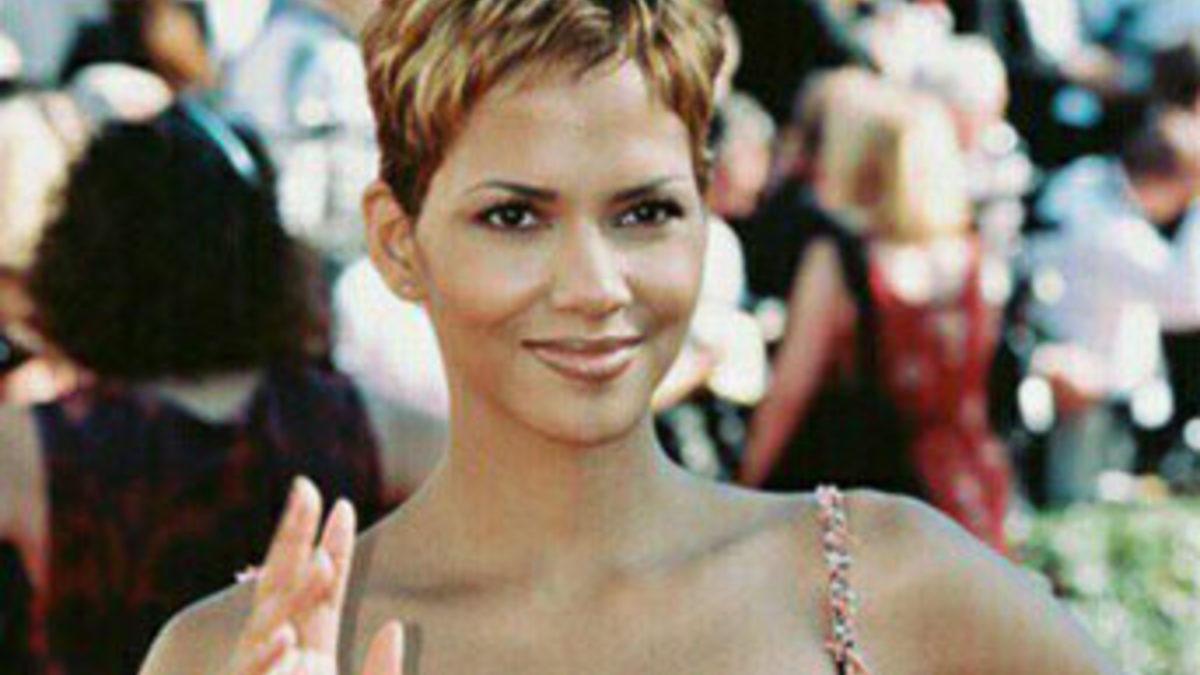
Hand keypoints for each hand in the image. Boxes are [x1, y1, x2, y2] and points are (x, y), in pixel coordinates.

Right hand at [227, 477, 402, 674]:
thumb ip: (383, 671)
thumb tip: (395, 625)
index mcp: (313, 656)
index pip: (324, 593)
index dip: (334, 548)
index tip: (343, 507)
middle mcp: (283, 658)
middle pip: (284, 587)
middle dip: (293, 537)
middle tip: (306, 488)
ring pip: (271, 626)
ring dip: (295, 595)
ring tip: (323, 563)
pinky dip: (266, 658)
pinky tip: (286, 638)